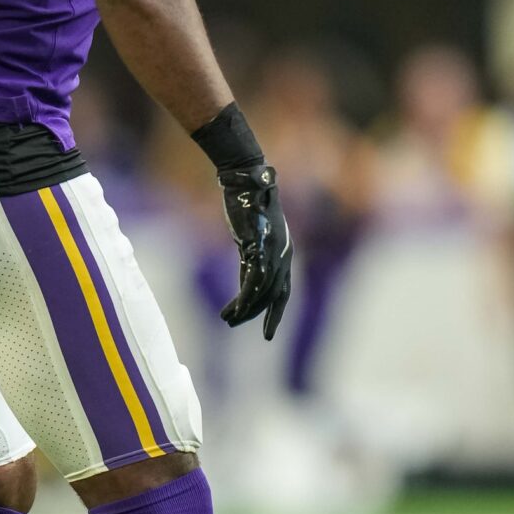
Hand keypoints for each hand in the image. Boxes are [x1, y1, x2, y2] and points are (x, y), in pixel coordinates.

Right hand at [215, 163, 291, 339]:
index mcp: (285, 252)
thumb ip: (251, 260)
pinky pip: (253, 282)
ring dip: (246, 310)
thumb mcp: (251, 238)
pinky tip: (232, 310)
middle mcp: (283, 254)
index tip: (267, 332)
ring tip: (228, 319)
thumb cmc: (246, 205)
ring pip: (263, 292)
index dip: (275, 312)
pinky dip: (244, 299)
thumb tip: (245, 286)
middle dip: (262, 317)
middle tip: (246, 329)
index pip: (284, 291)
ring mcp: (273, 251)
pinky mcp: (259, 246)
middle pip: (275, 296)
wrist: (245, 180)